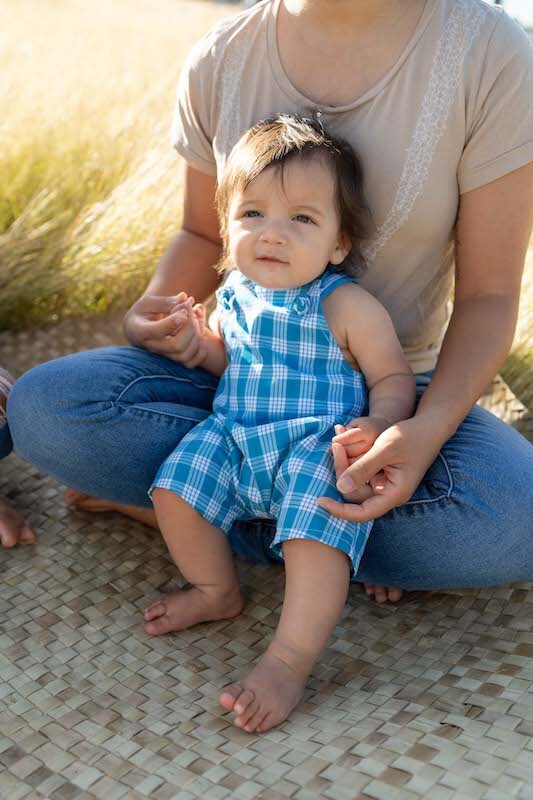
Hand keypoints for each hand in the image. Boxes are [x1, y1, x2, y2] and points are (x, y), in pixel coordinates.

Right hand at [124, 292, 207, 367]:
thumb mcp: (148, 303)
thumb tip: (185, 298)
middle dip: (190, 327)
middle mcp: (151, 347)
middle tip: (191, 313)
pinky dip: (201, 352)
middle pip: (176, 345)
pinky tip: (203, 337)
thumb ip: (166, 302)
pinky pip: (190, 364)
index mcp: (140, 331)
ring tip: (197, 322)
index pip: (158, 331)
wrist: (136, 330)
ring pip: (184, 356)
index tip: (184, 309)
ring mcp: (162, 357)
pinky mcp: (173, 362)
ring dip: (197, 338)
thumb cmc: (142, 313)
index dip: (174, 320)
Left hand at [317, 416, 441, 521]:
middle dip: (341, 471)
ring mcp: (385, 484)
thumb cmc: (411, 436)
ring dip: (344, 464)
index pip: (362, 513)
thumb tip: (340, 487)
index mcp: (394, 494)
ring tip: (337, 441)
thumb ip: (363, 468)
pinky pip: (360, 473)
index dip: (339, 510)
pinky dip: (350, 460)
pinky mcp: (381, 474)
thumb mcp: (385, 449)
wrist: (428, 426)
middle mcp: (389, 493)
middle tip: (335, 445)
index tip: (320, 501)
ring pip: (355, 482)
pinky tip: (343, 445)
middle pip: (355, 493)